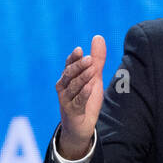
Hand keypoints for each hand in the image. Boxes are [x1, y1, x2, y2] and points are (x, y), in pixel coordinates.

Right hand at [55, 35, 106, 158]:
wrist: (81, 125)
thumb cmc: (86, 98)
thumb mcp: (94, 77)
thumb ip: (97, 59)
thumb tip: (98, 37)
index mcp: (68, 77)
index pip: (69, 64)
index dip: (74, 58)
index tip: (80, 50)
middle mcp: (63, 87)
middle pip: (69, 74)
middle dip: (78, 66)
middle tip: (89, 59)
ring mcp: (66, 99)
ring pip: (73, 87)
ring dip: (82, 78)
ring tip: (92, 70)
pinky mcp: (71, 111)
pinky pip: (77, 102)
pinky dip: (83, 94)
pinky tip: (90, 87)